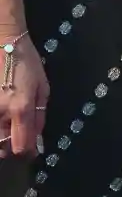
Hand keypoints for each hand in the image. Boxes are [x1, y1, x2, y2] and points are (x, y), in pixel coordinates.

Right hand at [0, 32, 47, 160]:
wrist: (5, 44)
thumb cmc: (28, 64)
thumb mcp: (42, 88)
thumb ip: (39, 117)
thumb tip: (38, 141)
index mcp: (21, 108)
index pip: (20, 146)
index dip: (27, 152)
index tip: (32, 150)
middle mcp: (1, 112)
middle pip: (3, 148)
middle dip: (12, 147)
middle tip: (19, 137)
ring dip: (1, 139)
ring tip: (9, 127)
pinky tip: (2, 118)